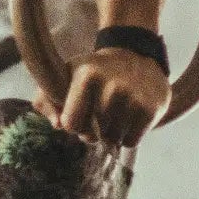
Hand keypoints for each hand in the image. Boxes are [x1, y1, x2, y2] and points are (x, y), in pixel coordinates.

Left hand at [35, 47, 170, 148]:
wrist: (136, 56)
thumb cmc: (94, 73)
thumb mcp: (65, 76)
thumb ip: (46, 99)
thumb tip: (57, 125)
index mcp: (87, 76)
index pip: (70, 123)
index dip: (73, 124)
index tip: (80, 114)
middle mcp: (112, 85)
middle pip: (93, 134)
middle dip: (93, 130)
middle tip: (100, 112)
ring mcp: (134, 97)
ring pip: (113, 140)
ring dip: (111, 133)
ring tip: (116, 112)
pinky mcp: (152, 109)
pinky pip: (131, 142)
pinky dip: (128, 136)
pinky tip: (129, 117)